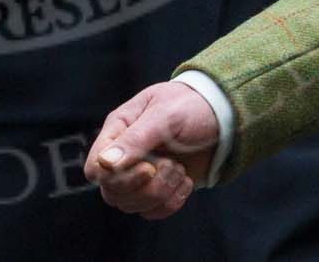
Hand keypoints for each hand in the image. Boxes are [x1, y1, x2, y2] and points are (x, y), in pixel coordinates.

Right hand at [83, 80, 218, 218]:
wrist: (222, 117)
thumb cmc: (190, 106)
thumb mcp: (165, 116)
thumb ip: (135, 139)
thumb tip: (105, 163)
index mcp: (118, 130)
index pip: (95, 169)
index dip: (116, 178)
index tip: (147, 168)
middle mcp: (124, 155)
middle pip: (112, 194)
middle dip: (146, 188)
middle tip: (172, 164)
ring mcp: (140, 174)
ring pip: (132, 206)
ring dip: (162, 193)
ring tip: (180, 169)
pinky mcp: (159, 189)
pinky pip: (152, 212)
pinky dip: (171, 202)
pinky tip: (186, 181)